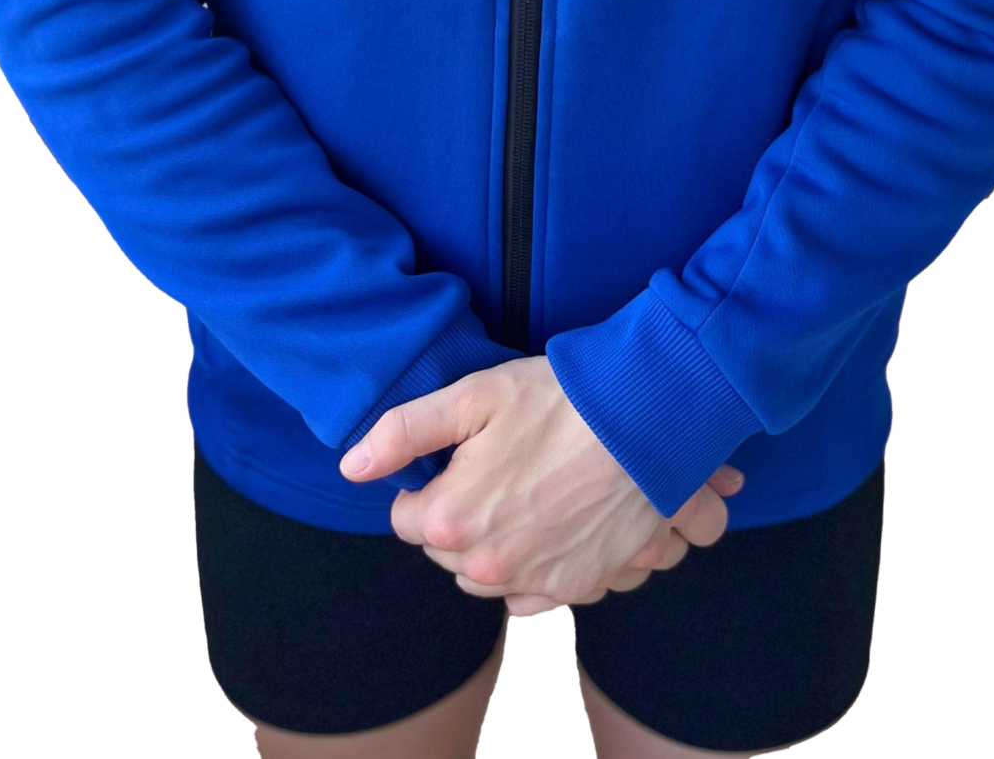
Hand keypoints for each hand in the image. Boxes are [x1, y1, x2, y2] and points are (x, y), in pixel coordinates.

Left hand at [337, 355, 743, 616]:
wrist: (643, 423)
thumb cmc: (558, 401)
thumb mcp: (473, 396)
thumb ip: (403, 432)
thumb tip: (350, 466)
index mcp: (451, 519)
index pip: (405, 520)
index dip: (427, 485)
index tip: (457, 459)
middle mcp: (486, 566)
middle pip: (445, 552)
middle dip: (458, 517)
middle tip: (494, 470)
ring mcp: (532, 584)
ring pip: (484, 578)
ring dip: (492, 547)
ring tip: (522, 495)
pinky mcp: (574, 590)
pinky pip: (529, 599)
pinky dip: (530, 572)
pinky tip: (547, 528)